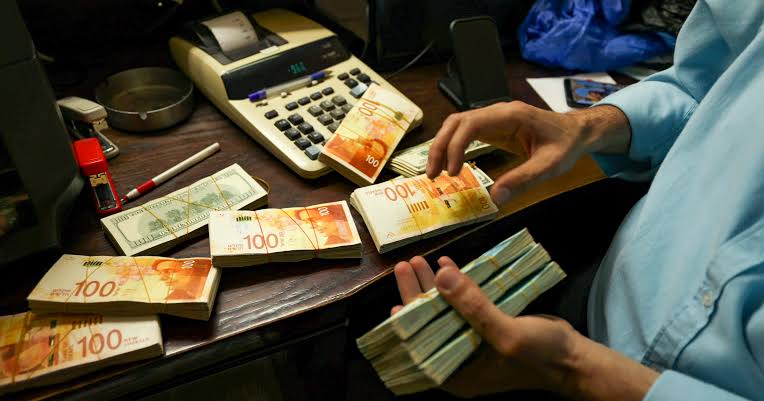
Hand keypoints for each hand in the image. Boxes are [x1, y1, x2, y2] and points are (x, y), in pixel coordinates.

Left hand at [392, 256, 580, 396]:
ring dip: (434, 286)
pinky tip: (446, 264)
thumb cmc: (541, 356)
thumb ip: (473, 307)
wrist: (575, 358)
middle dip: (417, 296)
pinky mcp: (487, 325)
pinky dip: (456, 285)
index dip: (406, 326)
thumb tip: (440, 276)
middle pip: (429, 324)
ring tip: (419, 261)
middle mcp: (460, 359)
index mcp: (458, 374)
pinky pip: (464, 304)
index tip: (395, 302)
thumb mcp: (506, 334)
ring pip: (445, 310)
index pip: (421, 348)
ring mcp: (473, 341)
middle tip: (406, 267)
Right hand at [426, 102, 629, 204]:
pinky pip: (465, 132)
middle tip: (433, 175)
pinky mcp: (493, 127)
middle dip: (440, 146)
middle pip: (456, 122)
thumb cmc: (566, 144)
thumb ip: (524, 179)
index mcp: (510, 116)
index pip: (471, 124)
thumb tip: (496, 197)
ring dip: (442, 146)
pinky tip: (450, 165)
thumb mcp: (550, 165)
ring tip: (436, 172)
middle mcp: (498, 112)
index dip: (456, 146)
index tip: (453, 173)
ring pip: (456, 125)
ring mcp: (494, 118)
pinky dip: (453, 146)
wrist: (577, 131)